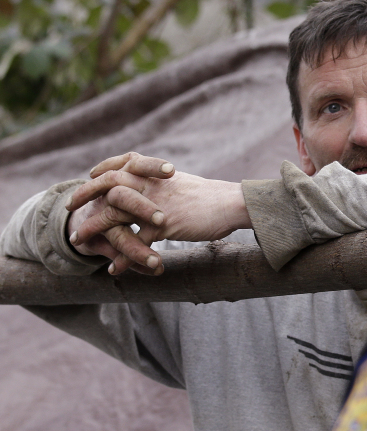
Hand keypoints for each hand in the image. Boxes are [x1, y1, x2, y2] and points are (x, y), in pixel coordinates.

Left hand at [66, 152, 249, 275]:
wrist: (233, 204)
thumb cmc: (216, 198)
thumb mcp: (187, 185)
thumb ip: (169, 187)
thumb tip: (163, 188)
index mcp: (159, 174)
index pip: (125, 162)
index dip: (105, 167)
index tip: (92, 173)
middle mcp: (154, 184)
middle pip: (110, 182)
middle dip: (86, 193)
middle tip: (70, 206)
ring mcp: (157, 204)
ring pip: (115, 212)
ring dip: (94, 227)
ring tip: (80, 242)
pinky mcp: (165, 224)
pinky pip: (136, 241)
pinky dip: (124, 257)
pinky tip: (115, 268)